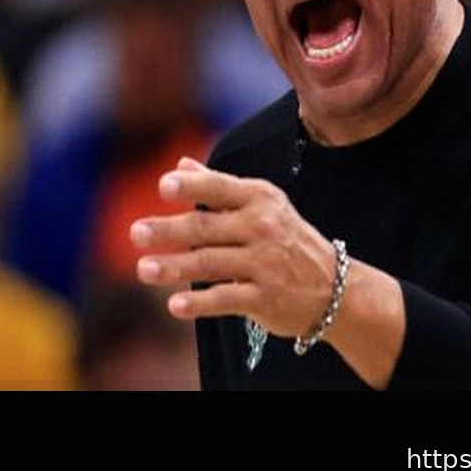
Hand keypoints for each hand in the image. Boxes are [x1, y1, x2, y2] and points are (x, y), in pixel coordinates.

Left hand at [131, 157, 338, 339]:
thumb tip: (180, 165)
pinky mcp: (264, 297)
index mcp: (259, 199)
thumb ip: (218, 187)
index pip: (220, 188)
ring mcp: (264, 263)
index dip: (192, 187)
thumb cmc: (285, 239)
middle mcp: (262, 227)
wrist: (333, 286)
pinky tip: (174, 305)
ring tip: (143, 269)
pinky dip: (199, 303)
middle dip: (169, 230)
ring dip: (174, 267)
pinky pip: (226, 299)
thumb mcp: (261, 206)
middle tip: (136, 233)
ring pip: (210, 263)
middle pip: (206, 227)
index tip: (163, 186)